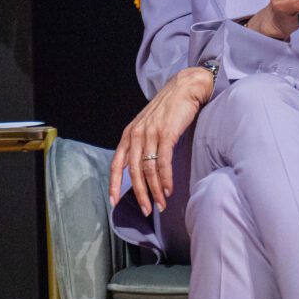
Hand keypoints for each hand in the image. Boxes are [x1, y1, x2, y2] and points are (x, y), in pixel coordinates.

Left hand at [109, 66, 213, 215]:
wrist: (184, 87)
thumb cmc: (168, 108)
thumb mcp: (147, 125)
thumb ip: (141, 144)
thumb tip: (139, 168)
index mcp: (129, 134)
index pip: (116, 164)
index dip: (114, 184)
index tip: (114, 202)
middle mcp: (137, 134)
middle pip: (133, 172)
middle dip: (139, 194)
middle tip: (146, 210)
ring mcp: (151, 134)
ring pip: (149, 170)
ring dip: (155, 191)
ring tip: (162, 204)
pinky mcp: (167, 134)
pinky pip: (163, 162)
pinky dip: (166, 179)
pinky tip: (169, 189)